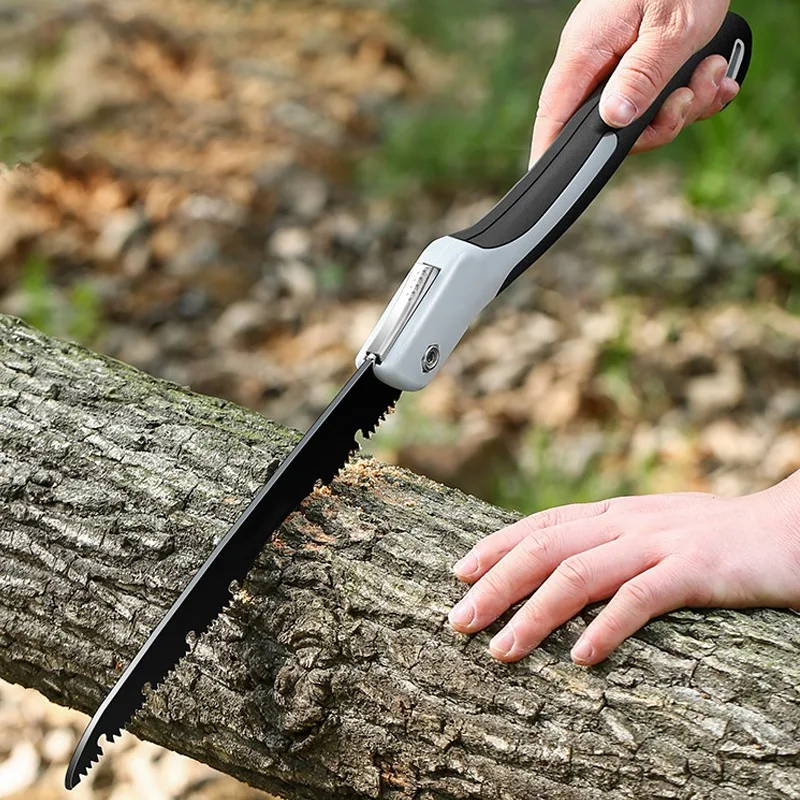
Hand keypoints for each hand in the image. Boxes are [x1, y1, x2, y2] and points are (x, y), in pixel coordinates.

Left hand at [448, 479, 799, 664]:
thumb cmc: (720, 537)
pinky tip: (580, 657)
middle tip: (459, 620)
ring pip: (579, 574)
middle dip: (496, 584)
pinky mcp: (695, 570)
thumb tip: (561, 562)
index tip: (458, 573)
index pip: (541, 525)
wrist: (791, 526)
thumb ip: (611, 540)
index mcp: (615, 513)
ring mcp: (659, 544)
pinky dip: (606, 627)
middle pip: (545, 549)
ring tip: (502, 649)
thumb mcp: (656, 529)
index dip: (496, 546)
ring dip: (535, 613)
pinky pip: (640, 598)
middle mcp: (627, 523)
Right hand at [530, 0, 739, 164]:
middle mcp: (595, 61)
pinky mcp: (638, 60)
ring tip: (710, 73)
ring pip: (639, 114)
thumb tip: (613, 120)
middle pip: (608, 125)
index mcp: (586, 51)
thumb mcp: (671, 30)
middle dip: (657, 124)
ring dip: (683, 104)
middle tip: (687, 100)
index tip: (550, 179)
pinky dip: (689, 93)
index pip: (554, 113)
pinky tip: (712, 75)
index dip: (549, 151)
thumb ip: (642, 76)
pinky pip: (656, 96)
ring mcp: (616, 61)